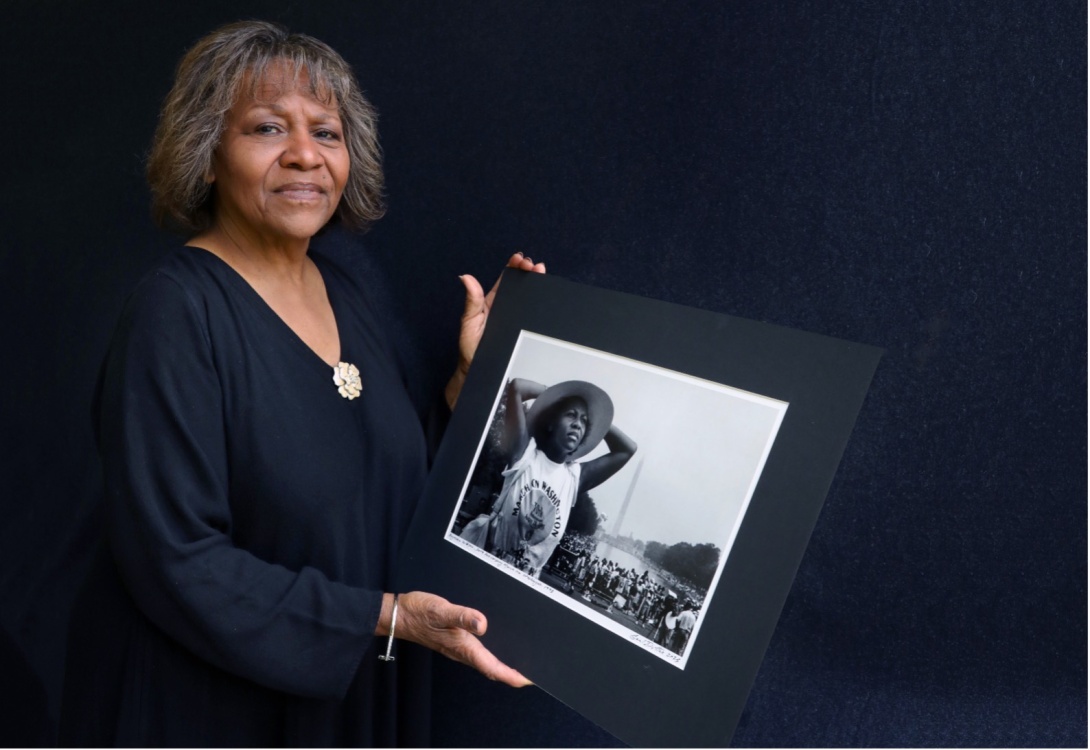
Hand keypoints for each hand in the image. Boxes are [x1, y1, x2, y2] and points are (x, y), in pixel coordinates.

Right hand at [384, 591, 531, 686]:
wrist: (398, 615)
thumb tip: (482, 624)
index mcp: (463, 646)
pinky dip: (490, 655)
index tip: (528, 680)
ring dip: (501, 666)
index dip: (511, 676)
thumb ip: (462, 616)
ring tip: (517, 663)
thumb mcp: (441, 610)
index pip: (492, 667)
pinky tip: (494, 645)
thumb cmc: (418, 613)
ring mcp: (456, 648)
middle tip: (530, 674)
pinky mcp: (453, 641)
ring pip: (484, 662)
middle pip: (491, 669)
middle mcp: (461, 651)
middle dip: (511, 674)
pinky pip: (476, 654)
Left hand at [446, 253, 545, 408]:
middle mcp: (504, 308)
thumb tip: (465, 277)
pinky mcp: (523, 330)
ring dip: (536, 284)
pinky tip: (547, 295)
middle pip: (520, 286)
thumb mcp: (469, 323)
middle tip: (533, 265)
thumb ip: (471, 301)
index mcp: (490, 302)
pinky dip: (541, 304)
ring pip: (528, 298)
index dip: (513, 267)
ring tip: (540, 272)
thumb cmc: (471, 349)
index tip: (519, 259)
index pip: (504, 280)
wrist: (479, 372)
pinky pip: (533, 315)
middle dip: (528, 272)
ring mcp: (515, 319)